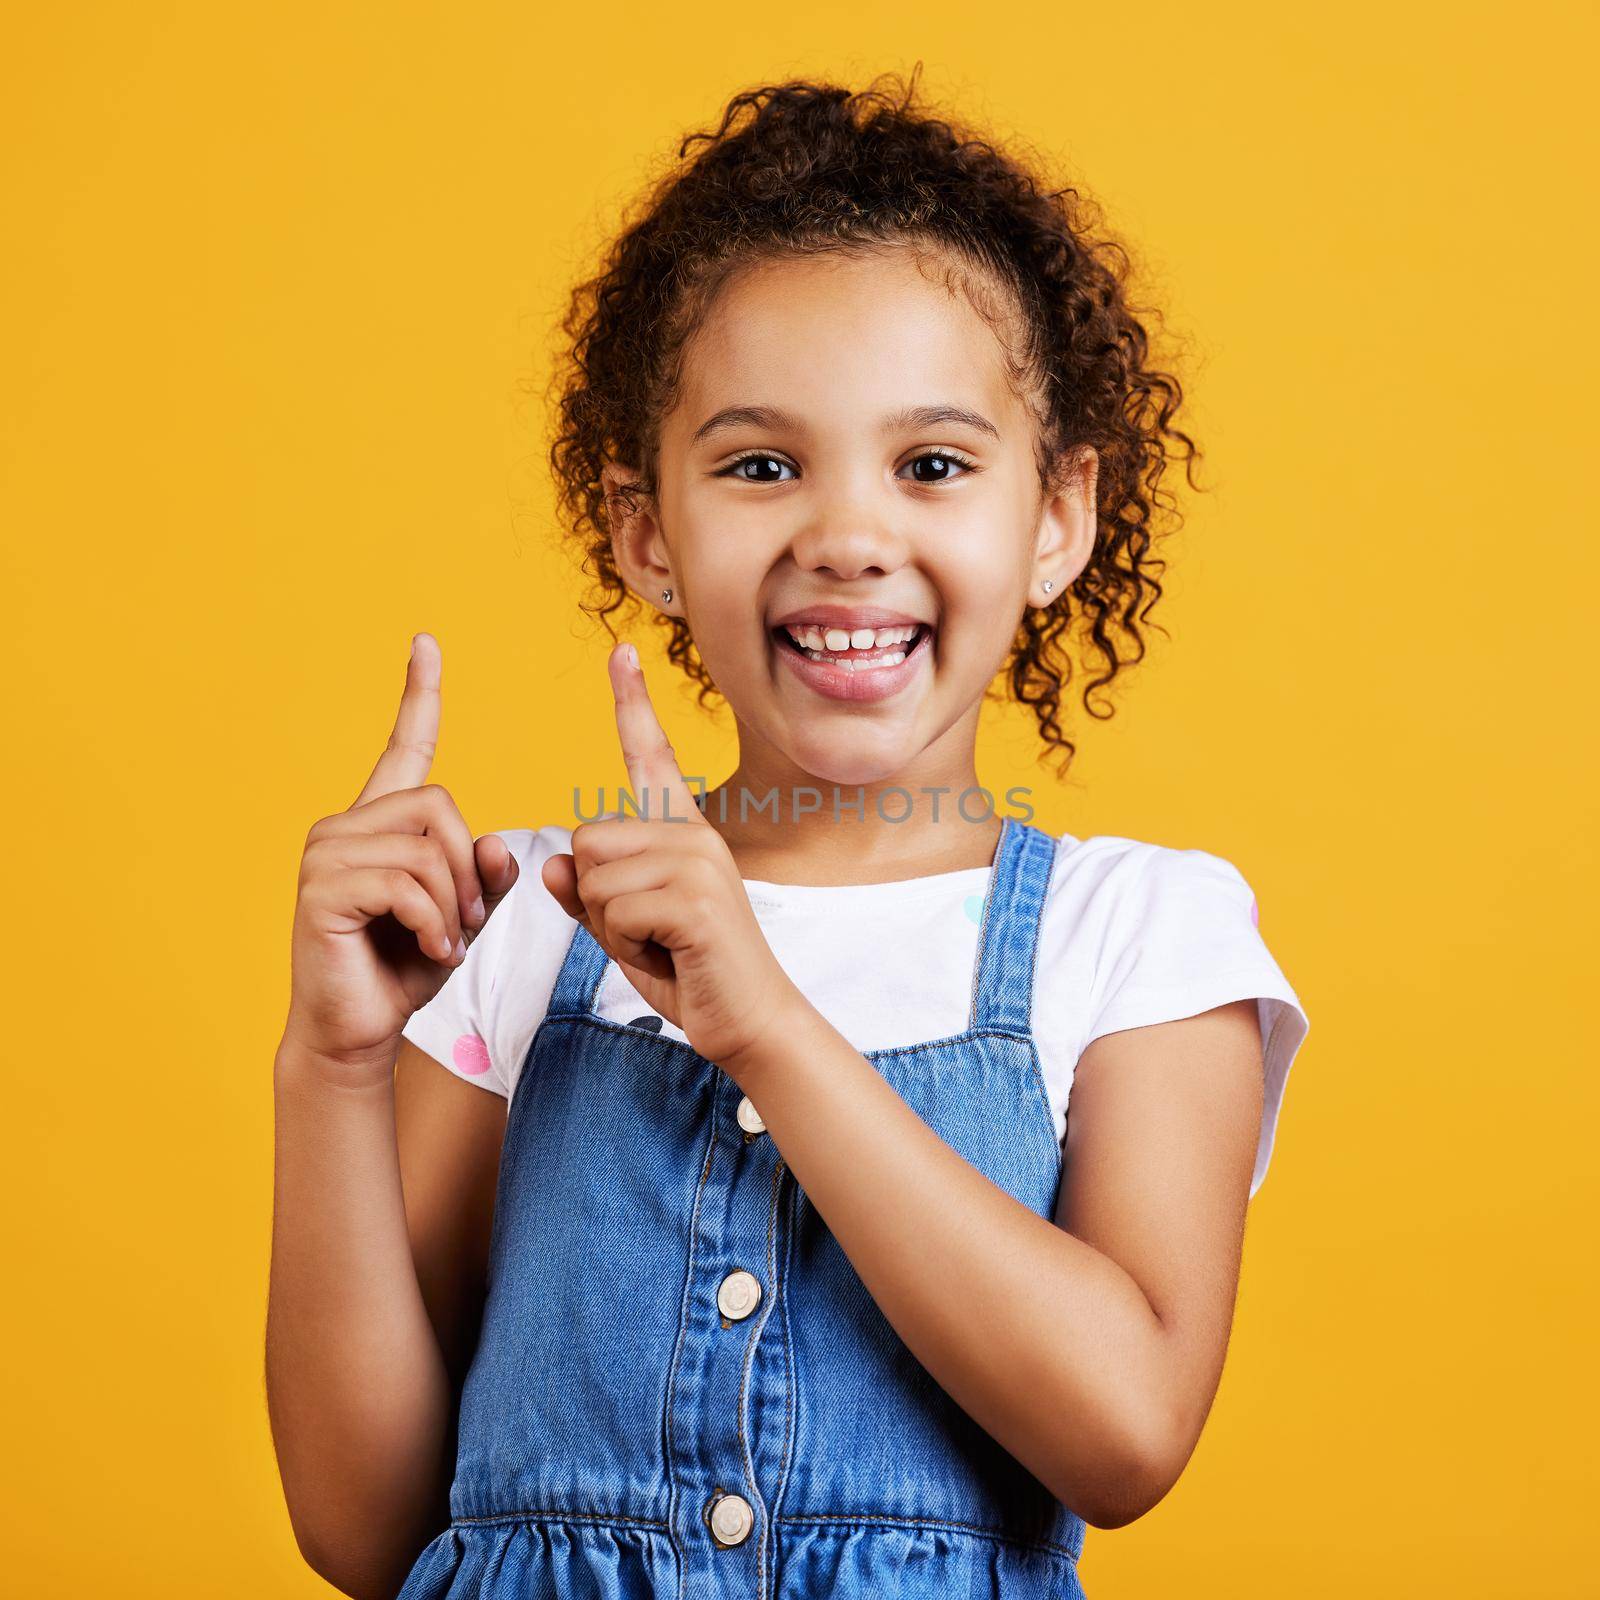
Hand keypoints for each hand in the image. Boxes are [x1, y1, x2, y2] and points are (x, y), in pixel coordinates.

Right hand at [280, 633, 520, 1081]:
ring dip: (453, 905)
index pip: (406, 746)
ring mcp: (326, 853)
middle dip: (468, 870)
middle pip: (442, 807)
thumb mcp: (465, 916)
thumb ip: (486, 875)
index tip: (427, 642)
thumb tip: (497, 840)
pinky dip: (435, 924)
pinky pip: (407, 885)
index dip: (419, 694)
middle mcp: (346, 824)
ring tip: (442, 941)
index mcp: (381, 821)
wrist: (357, 1031)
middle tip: (461, 922)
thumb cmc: (406, 969)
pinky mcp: (321, 889)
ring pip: (428, 849)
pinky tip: (430, 951)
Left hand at [541, 643, 807, 1074]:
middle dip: (596, 898)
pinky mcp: (696, 898)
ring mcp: (699, 862)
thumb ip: (591, 896)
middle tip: (648, 932)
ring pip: (595, 876)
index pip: (650, 756)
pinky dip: (627, 946)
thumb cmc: (691, 973)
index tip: (621, 652)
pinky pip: (614, 909)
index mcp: (683, 831)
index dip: (632, 703)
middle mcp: (695, 834)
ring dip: (610, 927)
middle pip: (587, 837)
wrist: (750, 1023)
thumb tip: (555, 867)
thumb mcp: (627, 931)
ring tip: (661, 944)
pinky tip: (669, 957)